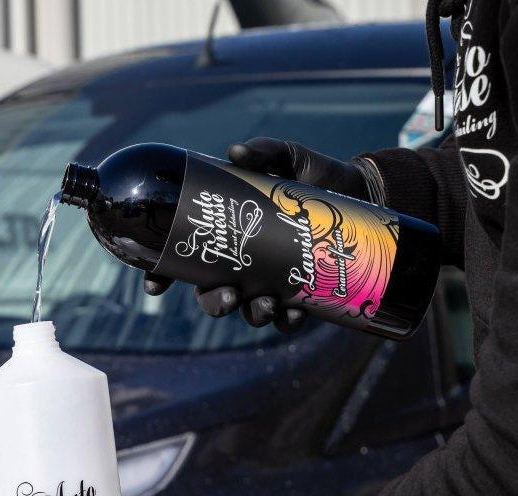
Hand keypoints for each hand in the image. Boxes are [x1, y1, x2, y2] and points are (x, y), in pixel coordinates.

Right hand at [144, 138, 370, 332]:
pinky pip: (287, 320)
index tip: (156, 286)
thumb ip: (263, 153)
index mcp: (228, 235)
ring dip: (252, 313)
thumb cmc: (313, 179)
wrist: (361, 194)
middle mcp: (243, 264)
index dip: (164, 275)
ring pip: (248, 312)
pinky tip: (295, 311)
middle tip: (228, 297)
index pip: (186, 258)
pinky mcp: (301, 295)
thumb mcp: (287, 159)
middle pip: (212, 295)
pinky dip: (288, 321)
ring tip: (267, 303)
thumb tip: (236, 152)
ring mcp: (270, 282)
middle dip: (214, 303)